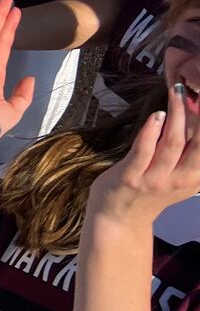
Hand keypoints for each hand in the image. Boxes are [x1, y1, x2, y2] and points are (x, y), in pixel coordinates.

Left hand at [88, 83, 199, 225]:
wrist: (119, 218)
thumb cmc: (150, 191)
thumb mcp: (178, 175)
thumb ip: (188, 151)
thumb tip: (195, 114)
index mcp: (195, 178)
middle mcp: (180, 180)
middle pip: (199, 144)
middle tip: (197, 91)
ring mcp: (155, 180)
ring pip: (172, 143)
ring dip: (176, 115)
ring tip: (177, 94)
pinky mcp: (131, 177)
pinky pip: (143, 150)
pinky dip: (150, 131)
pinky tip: (156, 115)